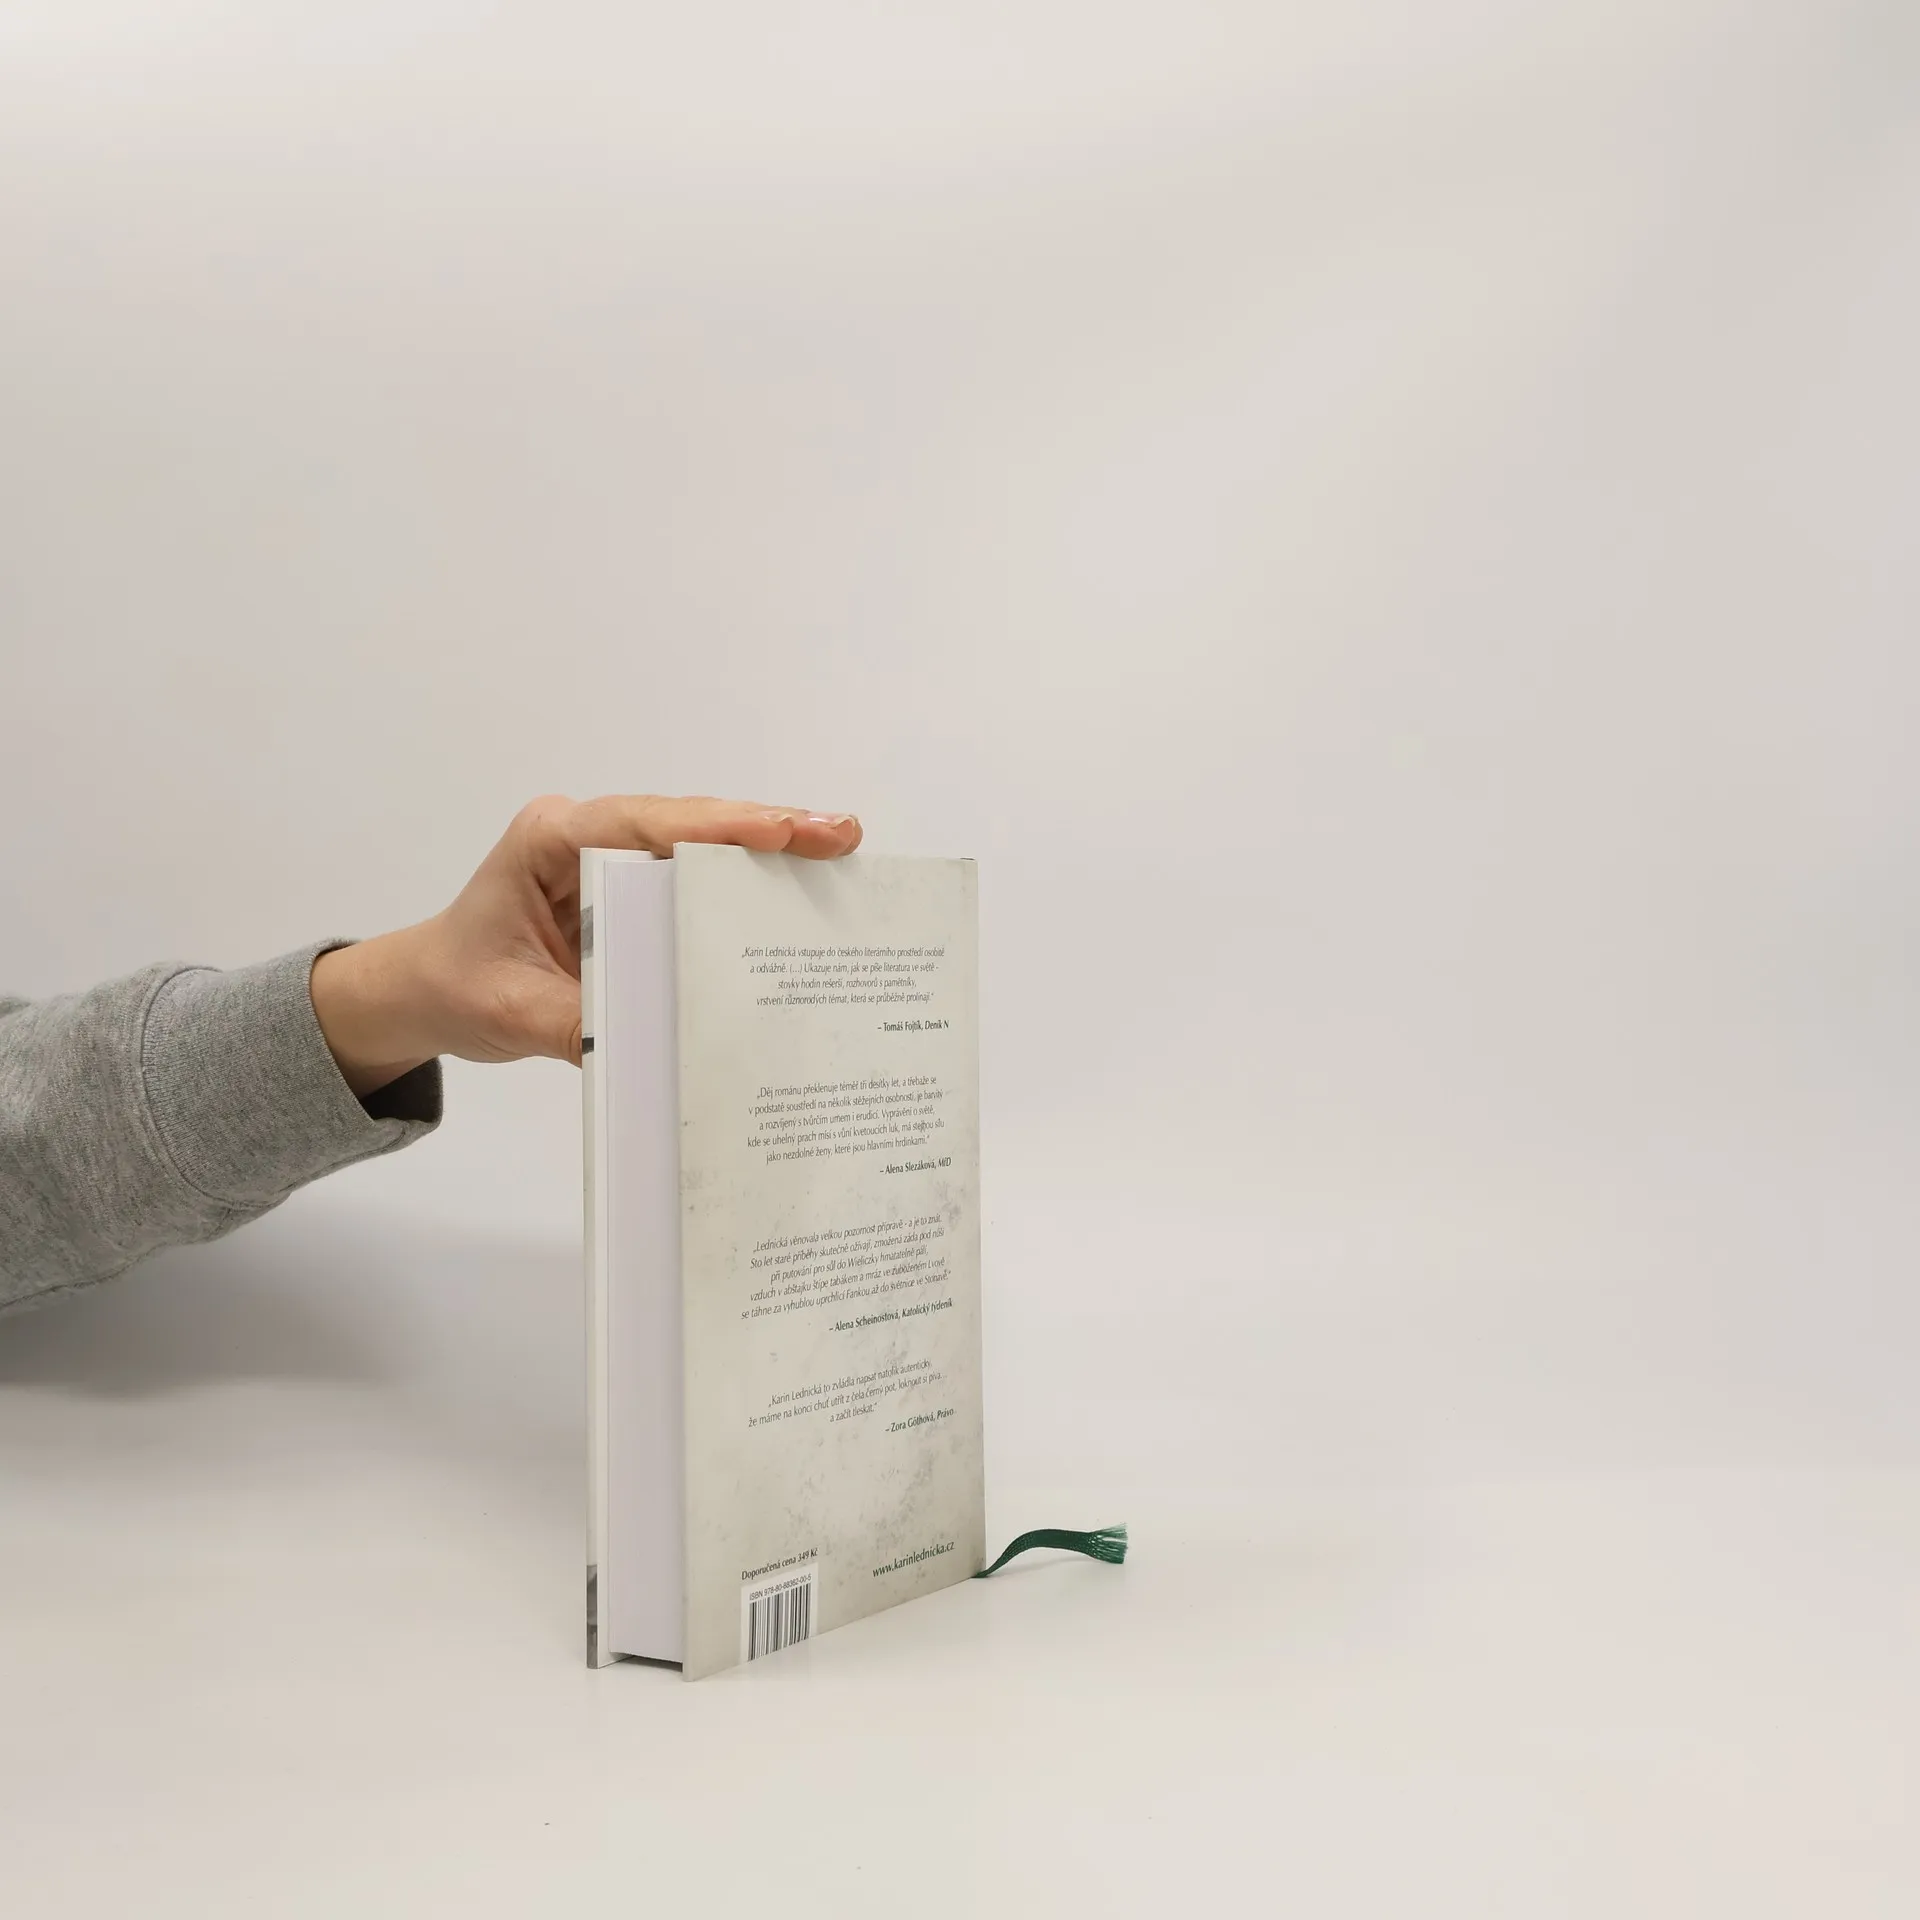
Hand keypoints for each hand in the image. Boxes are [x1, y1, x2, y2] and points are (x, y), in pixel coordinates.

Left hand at [309, 794, 861, 1094]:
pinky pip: (690, 875)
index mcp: (549, 841)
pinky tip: (795, 890)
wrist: (428, 992)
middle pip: (687, 822)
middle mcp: (585, 835)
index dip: (719, 827)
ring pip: (698, 841)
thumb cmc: (459, 988)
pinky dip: (742, 880)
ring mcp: (609, 854)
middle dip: (766, 828)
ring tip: (837, 850)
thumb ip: (584, 1020)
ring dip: (766, 849)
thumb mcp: (514, 1012)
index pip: (644, 824)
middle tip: (841, 834)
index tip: (784, 832)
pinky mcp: (627, 884)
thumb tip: (666, 1038)